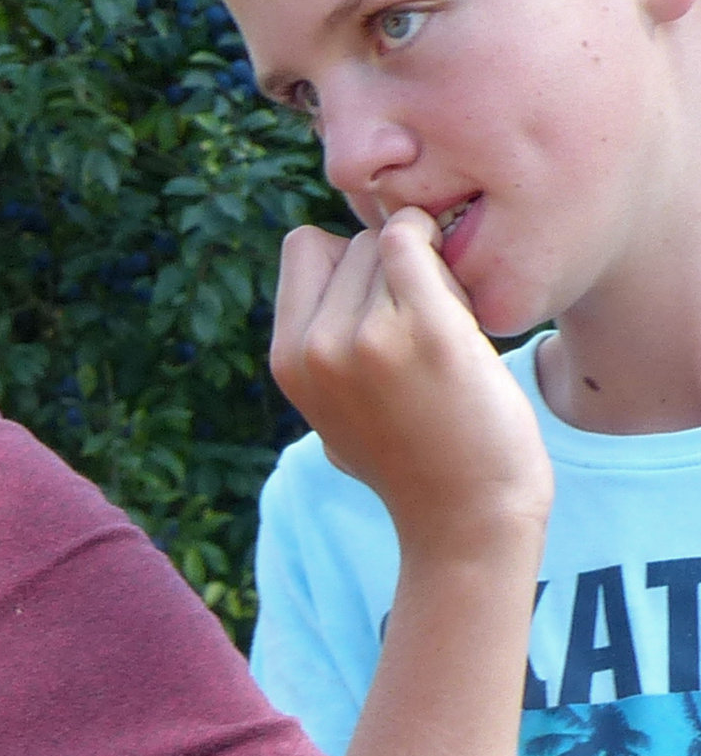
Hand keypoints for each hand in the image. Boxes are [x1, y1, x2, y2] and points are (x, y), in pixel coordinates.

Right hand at [271, 207, 551, 553]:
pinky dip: (437, 246)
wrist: (467, 516)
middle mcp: (316, 346)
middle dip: (389, 269)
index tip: (379, 301)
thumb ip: (320, 347)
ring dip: (426, 269)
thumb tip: (324, 259)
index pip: (304, 248)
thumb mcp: (332, 409)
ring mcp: (367, 337)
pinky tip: (460, 292)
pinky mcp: (426, 329)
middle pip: (353, 242)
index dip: (344, 263)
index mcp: (287, 361)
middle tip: (420, 327)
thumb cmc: (411, 459)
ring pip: (390, 241)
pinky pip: (415, 240)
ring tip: (443, 331)